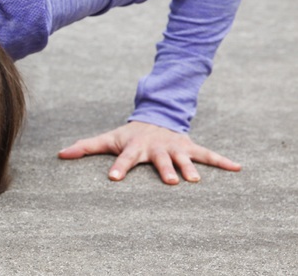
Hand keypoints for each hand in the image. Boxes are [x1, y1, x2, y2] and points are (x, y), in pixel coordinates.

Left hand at [57, 121, 240, 183]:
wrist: (156, 117)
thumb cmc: (129, 135)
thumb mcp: (108, 139)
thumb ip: (85, 147)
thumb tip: (59, 154)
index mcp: (134, 147)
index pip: (125, 158)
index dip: (120, 167)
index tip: (114, 178)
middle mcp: (155, 147)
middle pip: (159, 160)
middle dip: (164, 169)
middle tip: (169, 180)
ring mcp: (174, 147)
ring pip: (183, 158)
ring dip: (189, 168)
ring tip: (196, 181)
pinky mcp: (190, 147)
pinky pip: (208, 154)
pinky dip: (223, 161)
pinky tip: (238, 168)